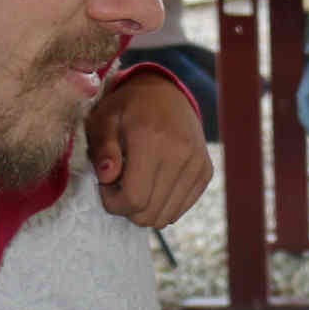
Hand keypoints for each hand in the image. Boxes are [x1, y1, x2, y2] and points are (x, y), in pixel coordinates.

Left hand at [88, 72, 210, 227]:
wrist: (166, 93)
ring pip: (166, 216)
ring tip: (135, 184)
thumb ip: (103, 148)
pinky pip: (180, 209)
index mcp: (152, 141)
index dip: (112, 202)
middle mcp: (181, 155)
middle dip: (126, 208)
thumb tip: (107, 177)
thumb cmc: (127, 108)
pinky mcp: (206, 172)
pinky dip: (162, 205)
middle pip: (149, 213)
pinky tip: (152, 185)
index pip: (134, 198)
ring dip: (144, 209)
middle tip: (118, 185)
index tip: (105, 185)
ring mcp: (197, 165)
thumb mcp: (104, 119)